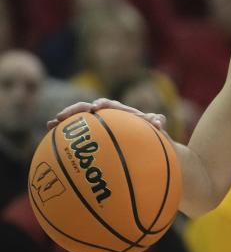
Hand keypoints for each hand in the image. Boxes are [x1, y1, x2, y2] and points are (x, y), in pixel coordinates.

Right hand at [48, 97, 166, 131]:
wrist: (147, 146)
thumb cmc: (152, 135)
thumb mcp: (156, 128)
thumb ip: (158, 122)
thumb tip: (158, 121)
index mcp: (120, 112)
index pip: (109, 105)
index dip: (102, 105)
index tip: (96, 107)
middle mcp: (105, 116)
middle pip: (87, 109)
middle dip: (75, 110)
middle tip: (63, 116)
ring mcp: (96, 126)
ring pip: (77, 121)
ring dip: (63, 121)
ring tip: (51, 124)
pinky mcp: (90, 137)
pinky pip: (75, 136)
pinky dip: (63, 136)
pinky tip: (51, 139)